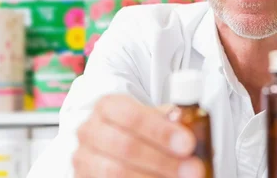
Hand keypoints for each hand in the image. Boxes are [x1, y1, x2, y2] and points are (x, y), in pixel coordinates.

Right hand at [73, 94, 205, 177]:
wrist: (115, 147)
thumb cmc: (137, 130)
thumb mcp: (152, 118)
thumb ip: (168, 120)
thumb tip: (188, 123)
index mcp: (107, 106)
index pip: (131, 116)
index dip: (160, 131)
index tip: (187, 143)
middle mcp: (90, 131)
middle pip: (125, 146)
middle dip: (162, 159)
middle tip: (192, 168)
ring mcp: (84, 159)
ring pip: (116, 172)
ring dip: (153, 177)